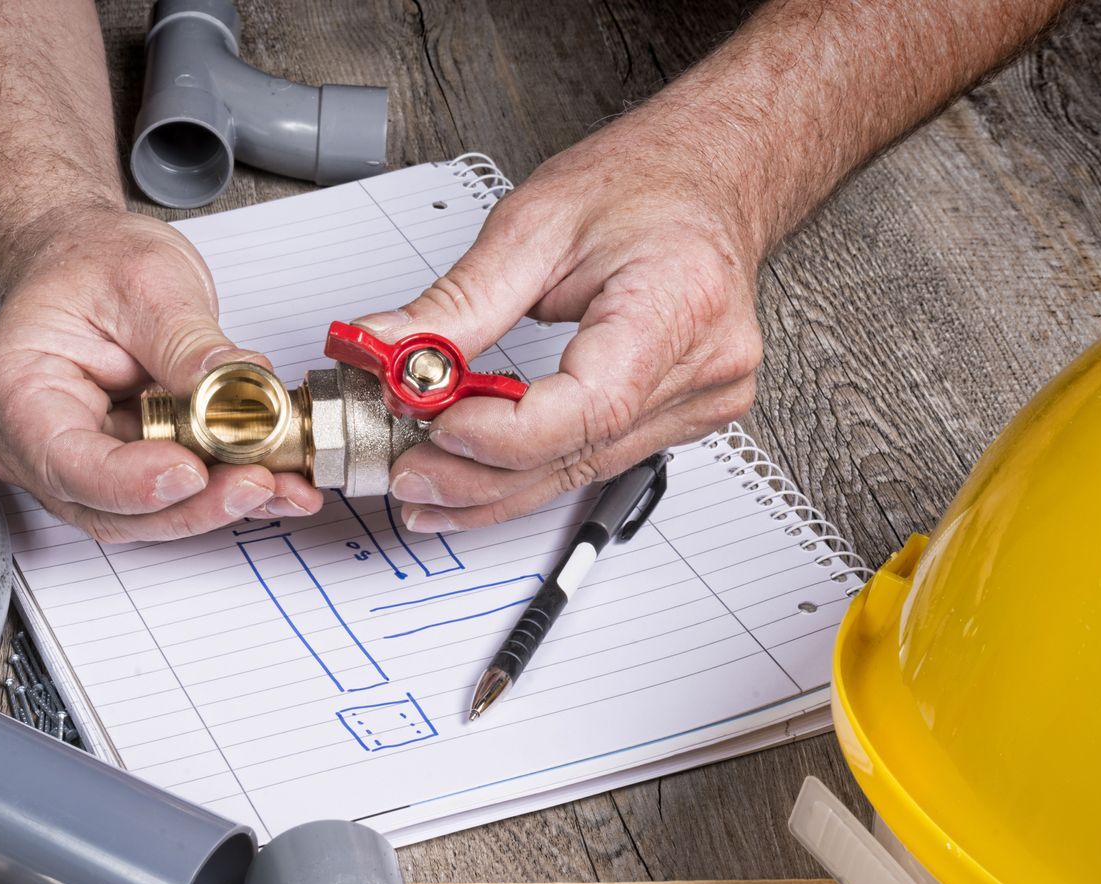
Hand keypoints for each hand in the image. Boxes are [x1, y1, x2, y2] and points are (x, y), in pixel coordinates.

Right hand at [0, 209, 324, 541]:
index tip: (190, 471)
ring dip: (218, 505)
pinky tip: (277, 483)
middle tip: (257, 481)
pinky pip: (175, 496)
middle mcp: (38, 443)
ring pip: (148, 514)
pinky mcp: (128, 471)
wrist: (90, 261)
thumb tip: (235, 384)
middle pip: (108, 506)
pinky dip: (226, 491)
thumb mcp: (144, 280)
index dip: (129, 481)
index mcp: (17, 389)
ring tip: (281, 483)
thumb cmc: (90, 264)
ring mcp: (82, 464)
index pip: (64, 460)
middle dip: (191, 504)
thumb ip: (186, 341)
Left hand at [361, 126, 765, 531]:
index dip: (505, 432)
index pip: (591, 405)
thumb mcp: (536, 224)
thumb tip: (388, 348)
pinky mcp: (685, 420)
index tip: (434, 425)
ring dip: (495, 489)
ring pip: (581, 473)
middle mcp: (703, 366)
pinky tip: (479, 484)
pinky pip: (595, 463)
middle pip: (578, 452)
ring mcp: (702, 402)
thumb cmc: (645, 184)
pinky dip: (530, 474)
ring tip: (425, 485)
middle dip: (478, 473)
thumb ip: (460, 300)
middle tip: (405, 471)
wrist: (713, 177)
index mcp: (679, 302)